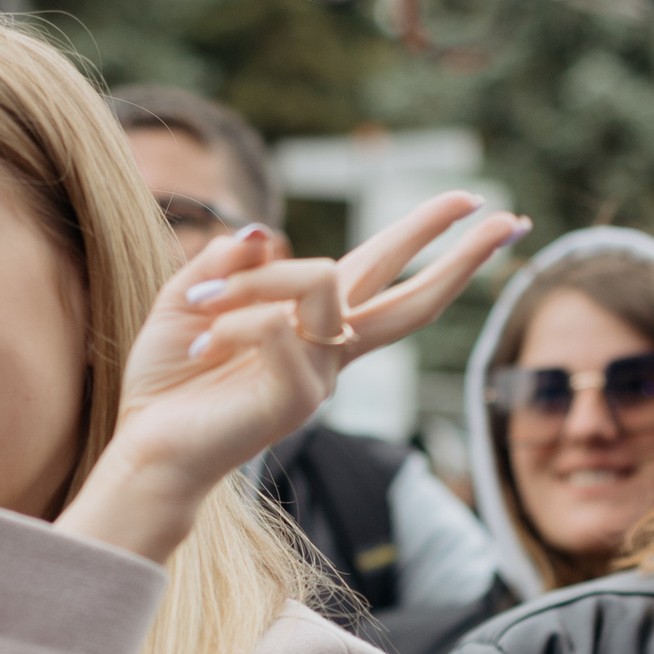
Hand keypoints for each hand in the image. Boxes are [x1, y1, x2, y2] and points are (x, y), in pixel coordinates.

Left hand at [58, 198, 523, 566]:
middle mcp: (329, 350)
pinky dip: (229, 321)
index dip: (427, 235)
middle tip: (505, 215)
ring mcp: (320, 376)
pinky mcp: (299, 399)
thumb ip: (228, 260)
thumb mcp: (190, 298)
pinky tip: (197, 349)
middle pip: (410, 294)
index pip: (381, 272)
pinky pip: (276, 324)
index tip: (477, 204)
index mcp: (310, 324)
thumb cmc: (169, 382)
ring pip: (317, 279)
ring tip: (199, 303)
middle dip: (458, 251)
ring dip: (252, 278)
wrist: (148, 449)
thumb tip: (264, 230)